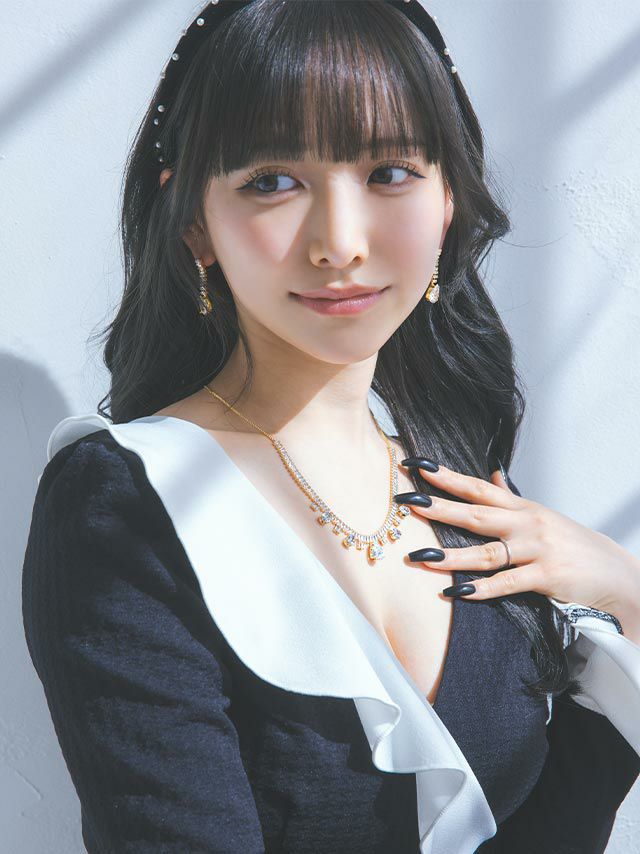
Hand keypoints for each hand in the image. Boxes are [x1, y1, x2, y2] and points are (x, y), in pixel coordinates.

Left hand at [395, 459, 639, 640]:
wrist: (616, 574)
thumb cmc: (574, 546)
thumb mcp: (542, 516)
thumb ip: (512, 499)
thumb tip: (492, 476)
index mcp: (522, 508)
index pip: (477, 488)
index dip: (447, 477)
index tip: (417, 466)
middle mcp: (527, 524)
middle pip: (475, 514)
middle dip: (439, 508)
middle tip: (407, 503)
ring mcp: (537, 549)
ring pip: (486, 552)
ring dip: (451, 557)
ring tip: (420, 557)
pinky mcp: (547, 576)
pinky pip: (508, 583)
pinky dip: (483, 589)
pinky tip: (459, 592)